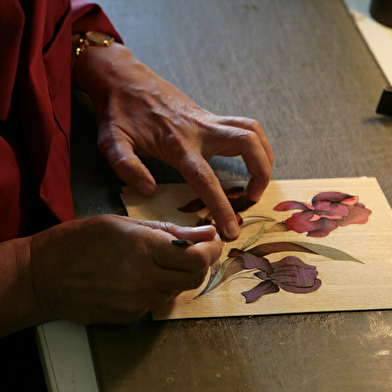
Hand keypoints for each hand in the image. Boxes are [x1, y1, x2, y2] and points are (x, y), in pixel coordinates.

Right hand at [29, 215, 220, 323]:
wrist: (44, 275)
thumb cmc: (80, 241)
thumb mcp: (124, 224)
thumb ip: (169, 230)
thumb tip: (204, 231)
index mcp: (143, 248)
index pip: (196, 257)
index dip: (211, 249)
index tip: (212, 241)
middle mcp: (144, 278)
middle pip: (195, 277)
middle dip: (202, 263)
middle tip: (194, 249)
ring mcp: (137, 301)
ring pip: (178, 289)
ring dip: (181, 274)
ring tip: (164, 259)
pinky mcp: (130, 315)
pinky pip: (159, 300)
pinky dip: (162, 286)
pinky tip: (145, 274)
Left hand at [72, 43, 273, 238]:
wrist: (123, 79)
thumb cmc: (117, 113)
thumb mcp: (110, 142)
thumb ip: (126, 167)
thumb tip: (149, 190)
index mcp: (176, 143)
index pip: (206, 179)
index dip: (222, 207)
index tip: (231, 230)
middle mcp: (200, 129)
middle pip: (247, 143)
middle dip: (261, 173)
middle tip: (252, 198)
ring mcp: (207, 120)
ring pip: (252, 131)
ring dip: (264, 156)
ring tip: (257, 181)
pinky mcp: (209, 116)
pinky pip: (243, 126)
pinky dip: (255, 144)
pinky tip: (249, 159)